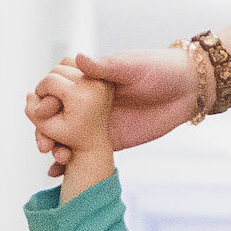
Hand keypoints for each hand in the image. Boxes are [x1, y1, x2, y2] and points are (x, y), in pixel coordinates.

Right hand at [23, 46, 193, 175]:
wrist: (189, 89)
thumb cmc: (161, 69)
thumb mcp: (132, 66)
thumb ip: (105, 67)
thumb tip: (78, 58)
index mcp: (89, 80)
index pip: (56, 91)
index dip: (45, 102)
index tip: (40, 112)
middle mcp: (88, 102)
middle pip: (56, 118)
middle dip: (45, 131)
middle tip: (43, 144)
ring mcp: (97, 123)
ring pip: (66, 138)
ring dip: (56, 148)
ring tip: (54, 158)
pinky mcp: (110, 141)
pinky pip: (84, 153)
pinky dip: (69, 162)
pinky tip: (59, 171)